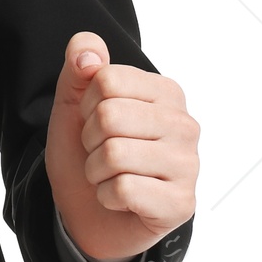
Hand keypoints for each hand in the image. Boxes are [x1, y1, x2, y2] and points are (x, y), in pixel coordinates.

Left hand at [45, 30, 198, 261]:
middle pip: (109, 115)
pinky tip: (122, 199)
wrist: (88, 213)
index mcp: (166, 92)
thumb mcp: (72, 106)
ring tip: (110, 176)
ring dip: (96, 170)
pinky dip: (107, 196)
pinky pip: (123, 189)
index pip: (106, 79)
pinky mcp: (181, 203)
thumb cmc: (87, 154)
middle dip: (90, 140)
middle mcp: (185, 125)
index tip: (96, 123)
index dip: (86, 105)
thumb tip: (87, 48)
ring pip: (114, 154)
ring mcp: (189, 165)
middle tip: (101, 154)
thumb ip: (79, 68)